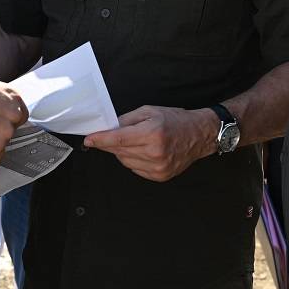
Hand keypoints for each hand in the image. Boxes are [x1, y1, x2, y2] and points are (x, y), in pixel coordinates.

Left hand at [83, 105, 216, 181]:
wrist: (199, 135)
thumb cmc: (175, 120)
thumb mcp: (150, 111)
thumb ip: (127, 120)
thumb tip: (109, 128)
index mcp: (152, 133)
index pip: (118, 139)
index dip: (100, 140)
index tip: (89, 140)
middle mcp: (155, 152)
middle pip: (120, 151)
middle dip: (110, 144)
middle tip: (107, 136)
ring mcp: (158, 167)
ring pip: (125, 161)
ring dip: (123, 152)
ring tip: (135, 141)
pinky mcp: (160, 176)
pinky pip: (135, 169)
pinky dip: (133, 160)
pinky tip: (142, 151)